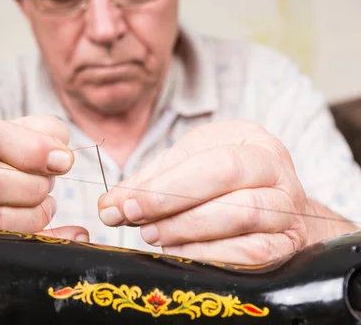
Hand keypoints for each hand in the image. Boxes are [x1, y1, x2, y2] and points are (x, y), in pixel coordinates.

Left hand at [98, 120, 315, 264]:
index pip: (207, 157)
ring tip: (154, 235)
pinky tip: (179, 253)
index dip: (164, 183)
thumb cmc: (223, 185)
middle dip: (173, 201)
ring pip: (242, 215)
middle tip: (138, 220)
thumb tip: (108, 207)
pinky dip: (208, 255)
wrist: (276, 212)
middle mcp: (276, 170)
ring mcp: (288, 210)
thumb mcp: (186, 169)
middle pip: (226, 177)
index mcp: (249, 141)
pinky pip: (253, 254)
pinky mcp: (288, 245)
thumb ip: (147, 184)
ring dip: (187, 229)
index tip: (127, 203)